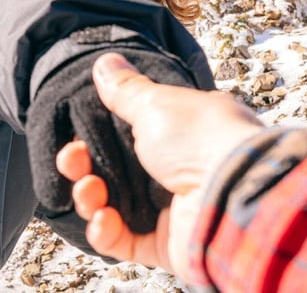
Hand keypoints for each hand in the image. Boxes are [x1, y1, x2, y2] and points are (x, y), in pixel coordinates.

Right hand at [56, 52, 263, 278]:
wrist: (233, 198)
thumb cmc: (201, 141)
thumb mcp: (156, 104)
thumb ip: (126, 91)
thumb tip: (105, 63)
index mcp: (185, 132)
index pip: (132, 132)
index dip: (99, 133)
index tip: (77, 132)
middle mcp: (182, 170)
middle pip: (117, 169)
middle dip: (87, 165)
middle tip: (72, 158)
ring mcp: (174, 208)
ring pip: (116, 206)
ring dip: (91, 197)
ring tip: (88, 190)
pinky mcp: (168, 244)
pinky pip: (127, 241)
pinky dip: (107, 233)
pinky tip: (101, 219)